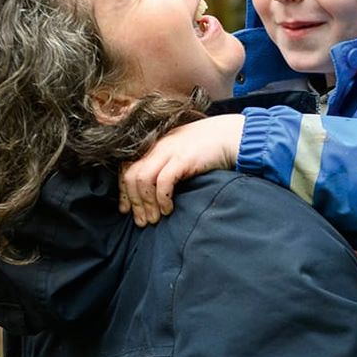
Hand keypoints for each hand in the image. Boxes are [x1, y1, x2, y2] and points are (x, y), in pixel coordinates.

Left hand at [120, 115, 244, 226]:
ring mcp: (169, 150)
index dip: (123, 190)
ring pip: (143, 179)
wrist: (233, 135)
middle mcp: (158, 145)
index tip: (126, 209)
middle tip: (141, 221)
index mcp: (154, 144)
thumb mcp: (180, 152)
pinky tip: (168, 210)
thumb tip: (151, 189)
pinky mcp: (183, 158)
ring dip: (146, 204)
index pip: (126, 167)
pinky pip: (163, 181)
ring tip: (153, 219)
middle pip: (131, 175)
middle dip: (133, 202)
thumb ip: (164, 163)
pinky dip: (162, 199)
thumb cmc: (209, 148)